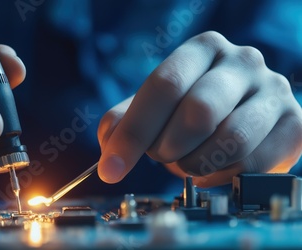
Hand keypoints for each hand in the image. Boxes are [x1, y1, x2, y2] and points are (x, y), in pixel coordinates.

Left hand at [97, 31, 301, 186]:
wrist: (244, 111)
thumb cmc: (191, 107)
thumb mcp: (154, 105)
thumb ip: (125, 120)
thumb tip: (109, 146)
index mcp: (202, 49)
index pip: (163, 86)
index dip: (134, 132)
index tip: (112, 168)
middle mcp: (243, 61)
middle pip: (199, 112)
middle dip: (169, 147)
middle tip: (162, 156)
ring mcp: (273, 91)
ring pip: (231, 141)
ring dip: (196, 164)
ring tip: (188, 162)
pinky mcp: (295, 124)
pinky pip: (255, 163)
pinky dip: (224, 176)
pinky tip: (214, 169)